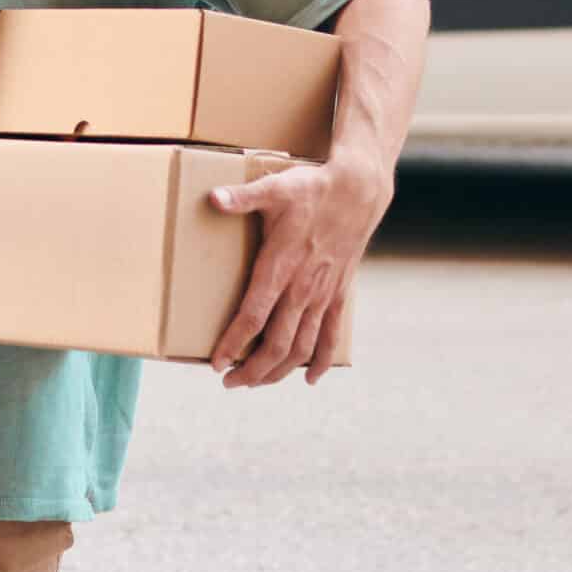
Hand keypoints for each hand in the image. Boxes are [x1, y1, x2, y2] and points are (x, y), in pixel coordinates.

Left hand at [205, 156, 392, 387]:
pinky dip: (320, 361)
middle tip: (229, 383)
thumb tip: (212, 198)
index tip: (216, 364)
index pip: (253, 316)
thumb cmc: (312, 188)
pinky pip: (330, 337)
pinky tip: (309, 379)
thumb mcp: (274, 188)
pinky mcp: (339, 294)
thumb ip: (242, 197)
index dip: (233, 343)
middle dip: (251, 370)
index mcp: (280, 266)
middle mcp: (302, 288)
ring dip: (278, 372)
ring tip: (256, 383)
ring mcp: (323, 294)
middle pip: (276, 344)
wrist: (359, 190)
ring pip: (301, 347)